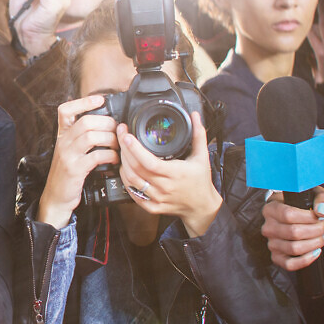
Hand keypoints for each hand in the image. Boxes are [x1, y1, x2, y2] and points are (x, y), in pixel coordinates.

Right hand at [36, 96, 118, 228]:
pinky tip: (115, 159)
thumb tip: (105, 125)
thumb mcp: (70, 152)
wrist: (56, 198)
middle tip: (118, 130)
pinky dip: (110, 155)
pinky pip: (95, 156)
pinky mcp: (74, 169)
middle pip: (86, 121)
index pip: (66, 110)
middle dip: (107, 123)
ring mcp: (67, 155)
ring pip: (91, 136)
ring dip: (110, 139)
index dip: (83, 102)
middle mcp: (63, 142)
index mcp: (62, 135)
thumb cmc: (68, 175)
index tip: (100, 100)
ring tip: (117, 145)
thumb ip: (82, 138)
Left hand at [116, 112, 222, 237]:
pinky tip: (126, 171)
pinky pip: (133, 195)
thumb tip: (195, 116)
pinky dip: (126, 182)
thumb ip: (198, 134)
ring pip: (131, 181)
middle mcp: (164, 187)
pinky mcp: (152, 207)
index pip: (149, 161)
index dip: (134, 148)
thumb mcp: (202, 156)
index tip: (126, 135)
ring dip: (123, 165)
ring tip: (123, 152)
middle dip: (124, 150)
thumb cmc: (201, 181)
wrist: (202, 207)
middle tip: (121, 136)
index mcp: (175, 173)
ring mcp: (157, 198)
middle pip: (136, 169)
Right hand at [261, 187, 323, 270]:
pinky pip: (289, 264)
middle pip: (293, 232)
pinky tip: (316, 251)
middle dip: (316, 231)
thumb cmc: (301, 204)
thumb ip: (319, 199)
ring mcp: (271, 243)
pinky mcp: (276, 256)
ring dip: (314, 244)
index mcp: (270, 209)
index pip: (288, 215)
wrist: (291, 216)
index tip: (320, 217)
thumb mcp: (310, 194)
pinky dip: (306, 260)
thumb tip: (321, 212)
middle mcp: (267, 227)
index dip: (309, 218)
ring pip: (294, 248)